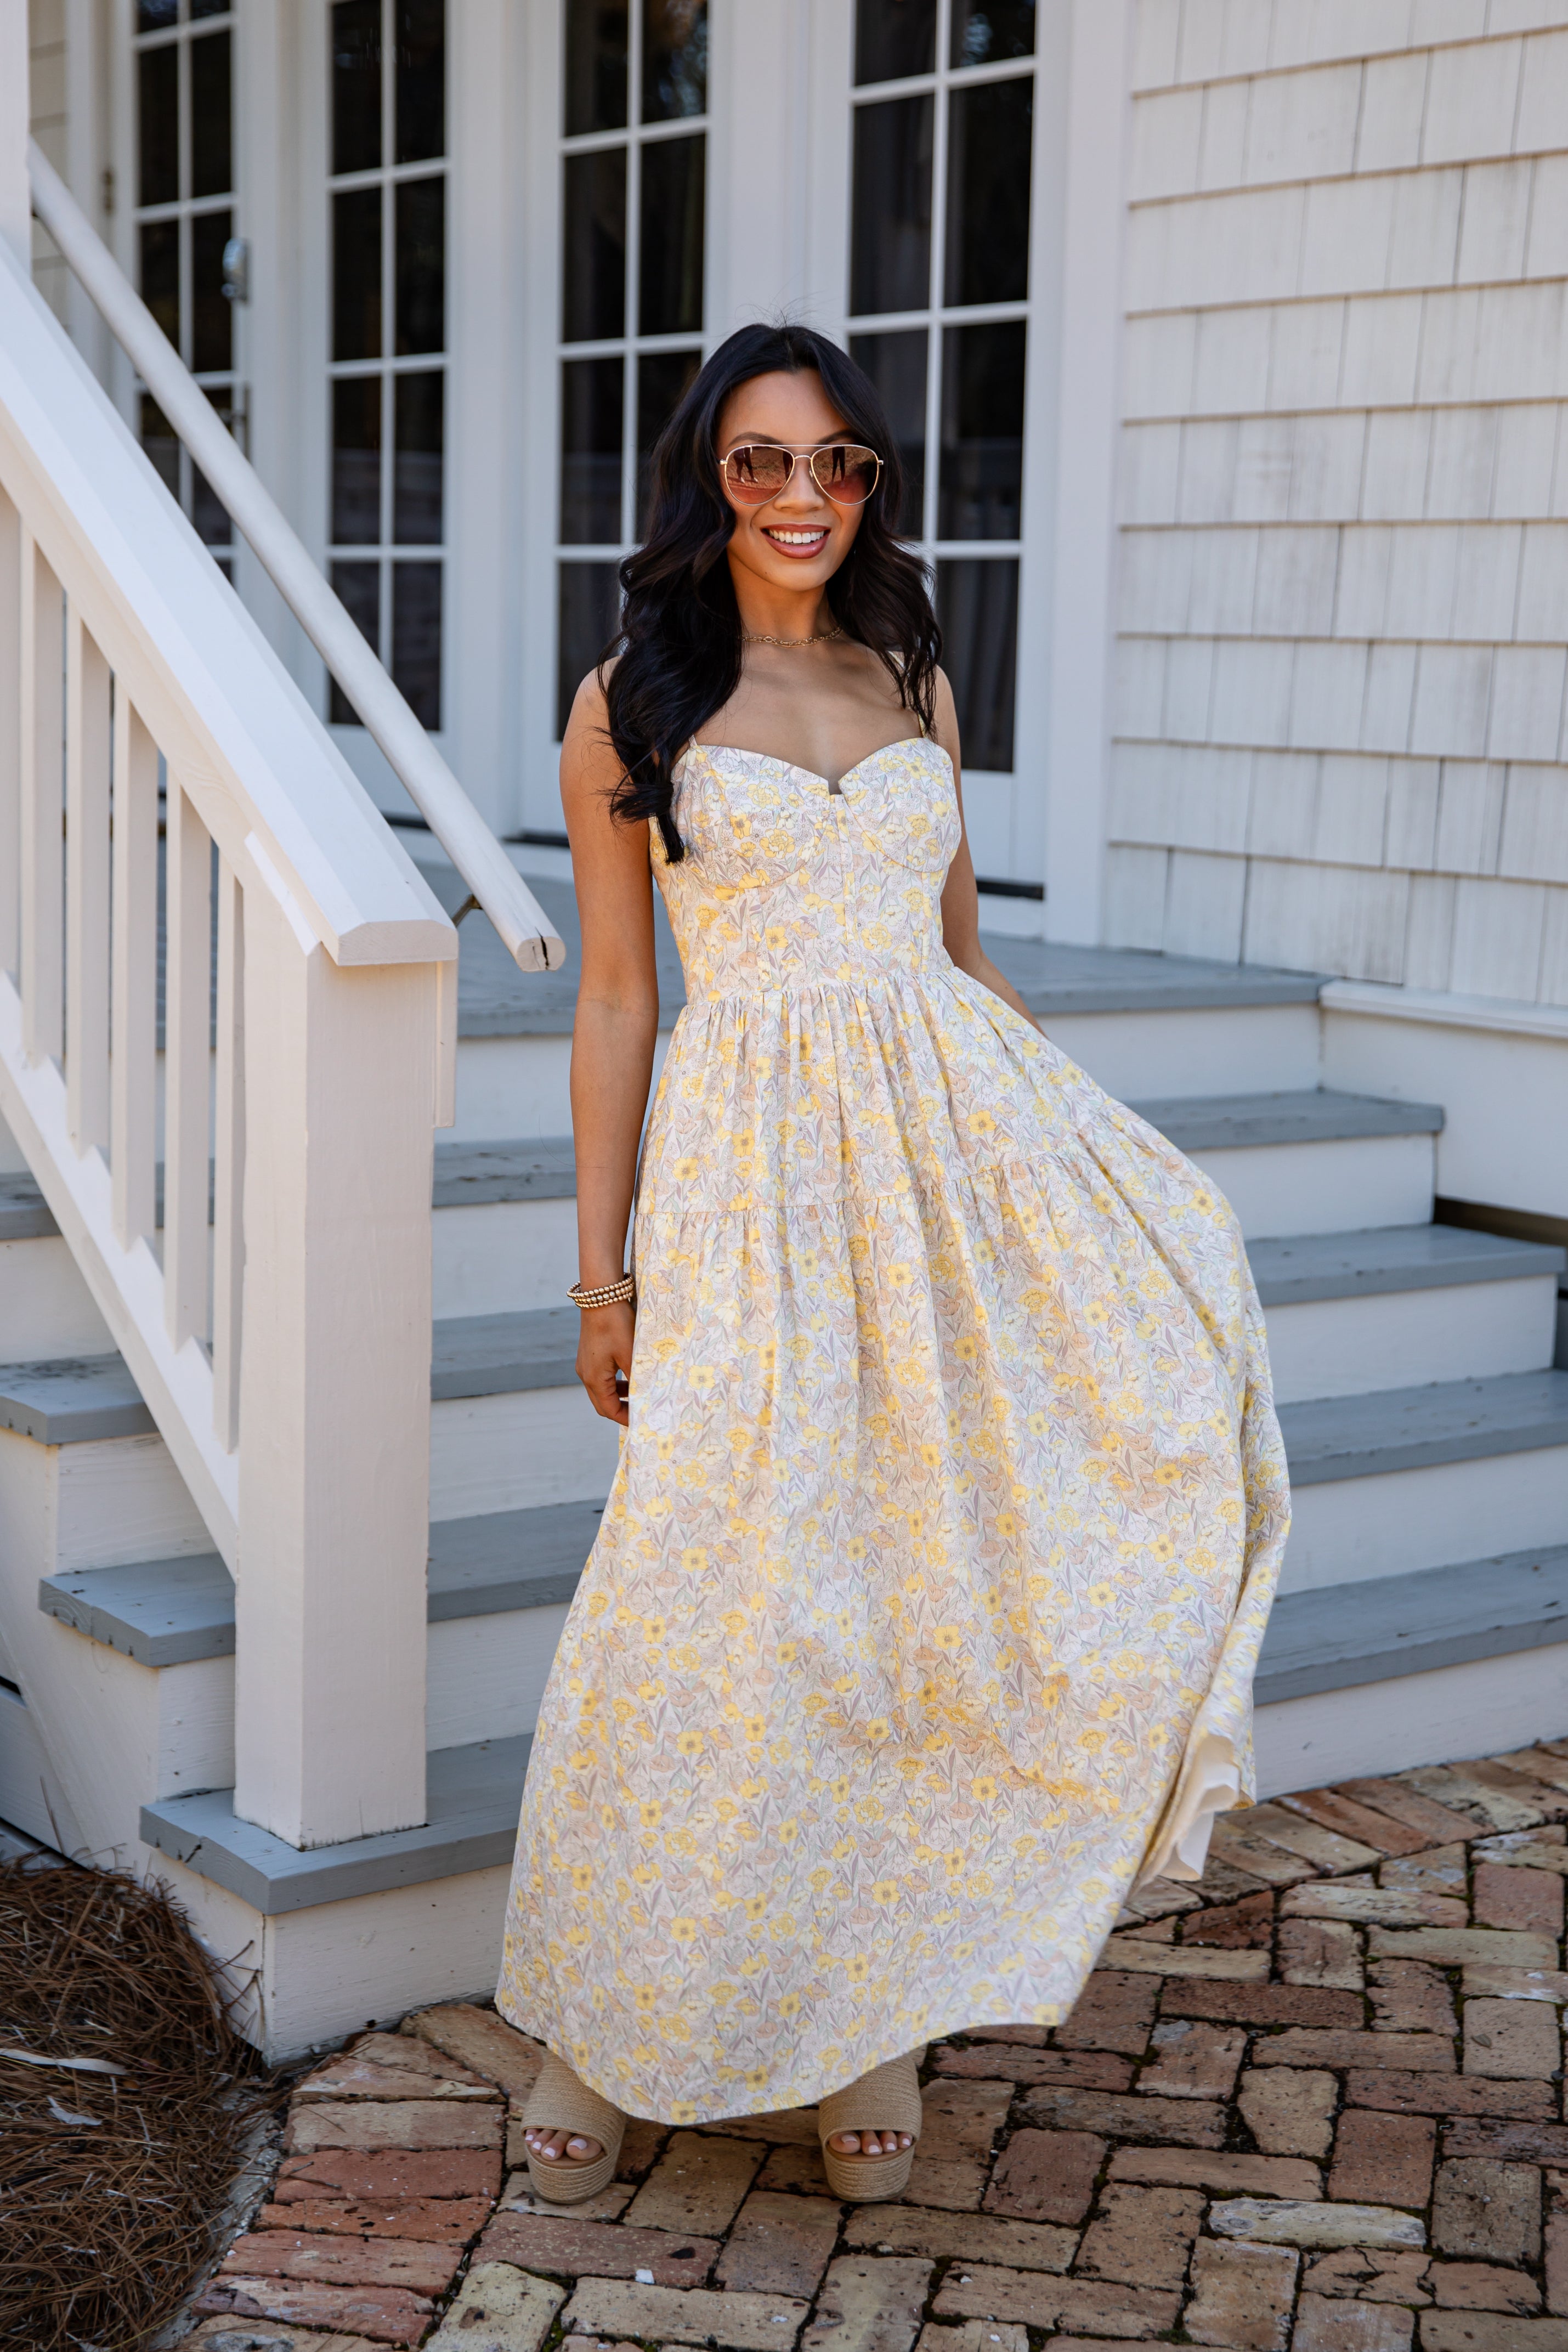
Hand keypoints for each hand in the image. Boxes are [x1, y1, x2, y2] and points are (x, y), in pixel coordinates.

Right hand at [577, 1300, 635, 1424]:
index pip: (609, 1410)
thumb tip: (647, 1398)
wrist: (601, 1295)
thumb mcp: (632, 1354)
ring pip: (601, 1390)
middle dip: (621, 1411)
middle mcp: (585, 1374)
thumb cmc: (617, 1324)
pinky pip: (600, 1377)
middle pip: (602, 1403)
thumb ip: (638, 1378)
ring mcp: (584, 1364)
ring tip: (639, 1395)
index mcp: (594, 1378)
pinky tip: (630, 1376)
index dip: (625, 1419)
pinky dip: (615, 1383)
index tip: (642, 1421)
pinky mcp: (588, 1354)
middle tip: (641, 1412)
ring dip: (619, 1396)